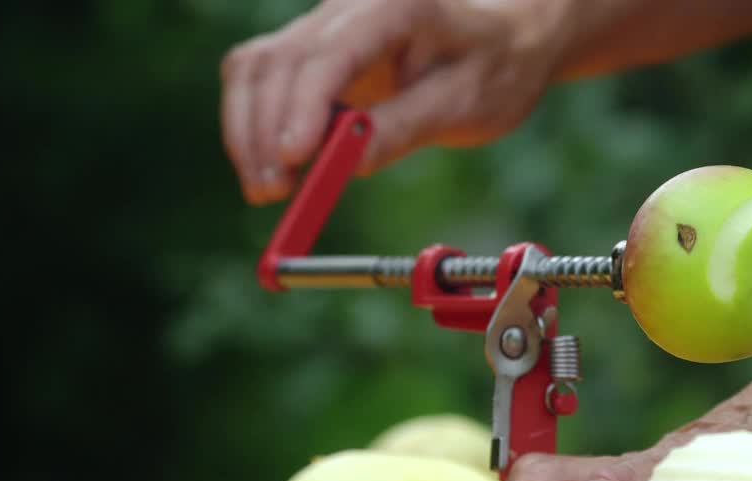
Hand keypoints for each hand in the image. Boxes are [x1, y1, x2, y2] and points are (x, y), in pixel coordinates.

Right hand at [219, 0, 574, 203]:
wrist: (503, 42)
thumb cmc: (493, 68)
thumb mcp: (464, 103)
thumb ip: (404, 128)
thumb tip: (350, 165)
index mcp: (391, 8)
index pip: (329, 53)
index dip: (302, 107)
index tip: (294, 159)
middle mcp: (345, 8)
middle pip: (276, 61)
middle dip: (264, 130)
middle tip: (274, 192)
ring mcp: (321, 26)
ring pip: (253, 67)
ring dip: (248, 130)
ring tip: (267, 189)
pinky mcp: (310, 52)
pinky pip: (260, 79)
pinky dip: (253, 124)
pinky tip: (271, 167)